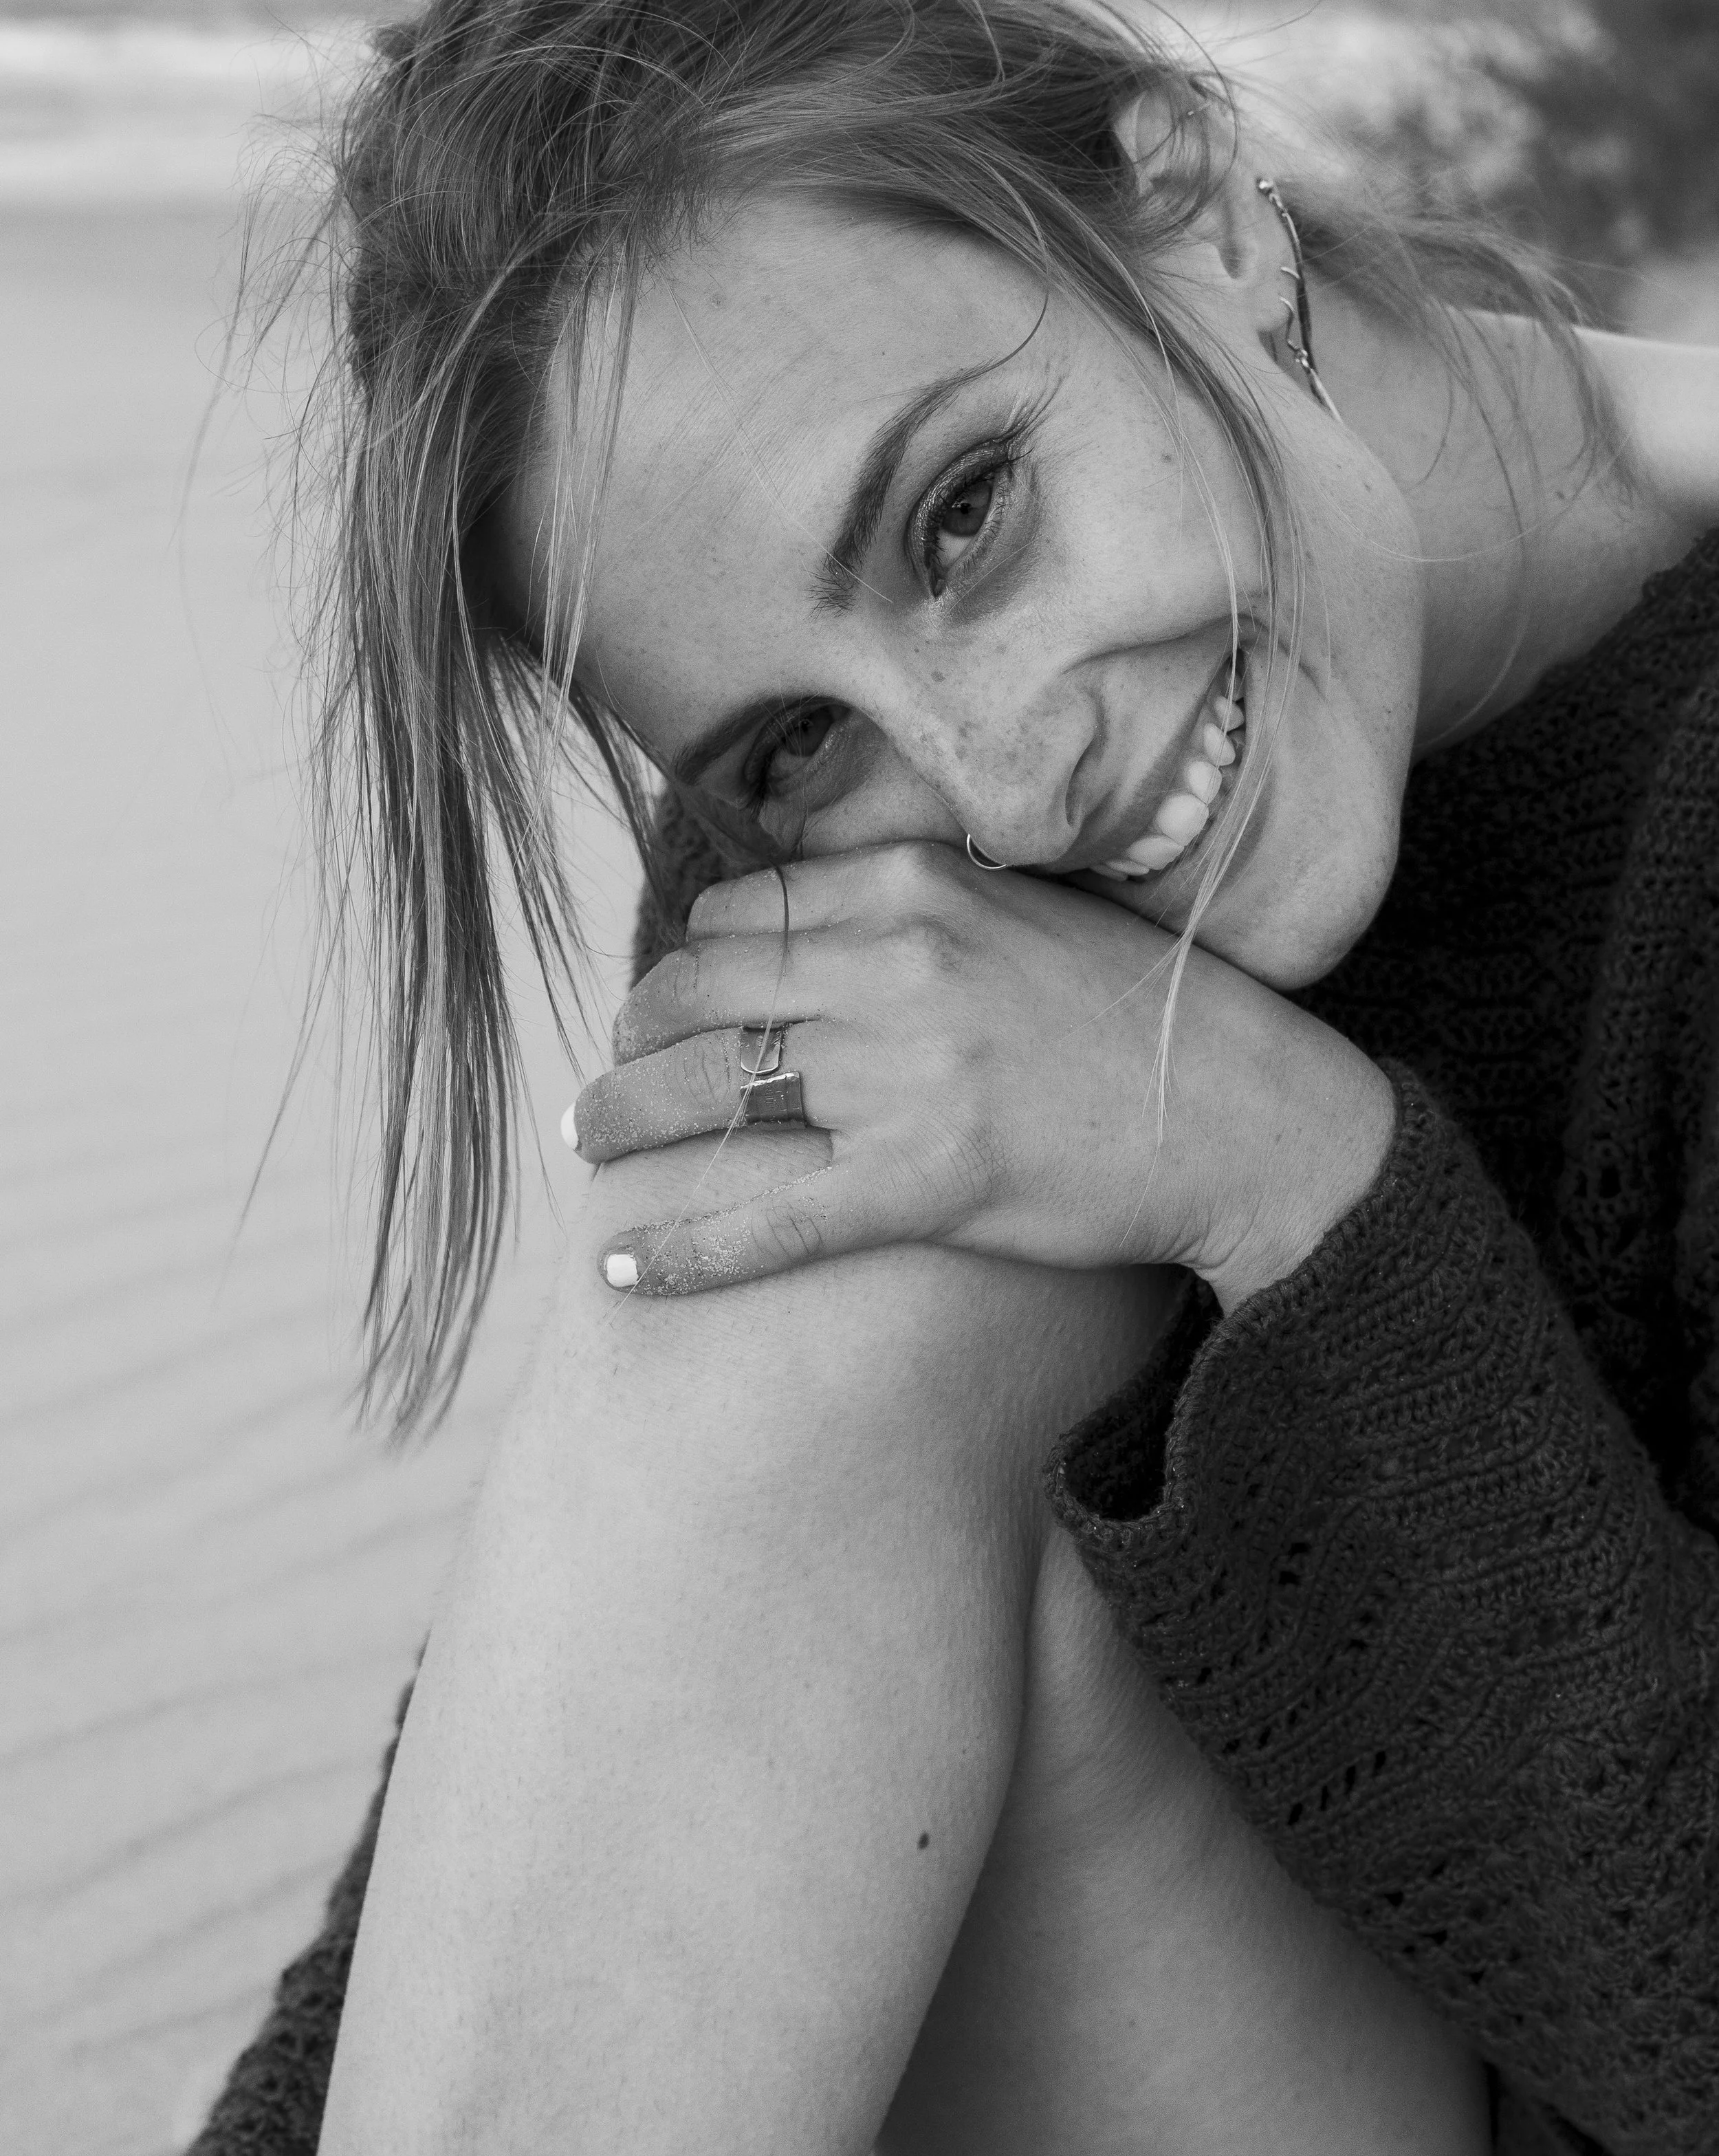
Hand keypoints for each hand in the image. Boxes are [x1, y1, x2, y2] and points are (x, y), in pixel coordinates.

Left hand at [571, 841, 1396, 1305]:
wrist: (1243, 1114)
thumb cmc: (1134, 1015)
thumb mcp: (1017, 912)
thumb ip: (908, 903)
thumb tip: (794, 913)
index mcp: (912, 886)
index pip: (739, 910)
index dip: (684, 958)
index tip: (669, 997)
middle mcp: (896, 964)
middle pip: (702, 989)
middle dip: (635, 1035)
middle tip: (611, 1073)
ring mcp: (905, 1075)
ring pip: (713, 1089)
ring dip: (625, 1117)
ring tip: (592, 1140)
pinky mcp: (925, 1183)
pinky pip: (770, 1218)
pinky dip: (683, 1248)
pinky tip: (625, 1269)